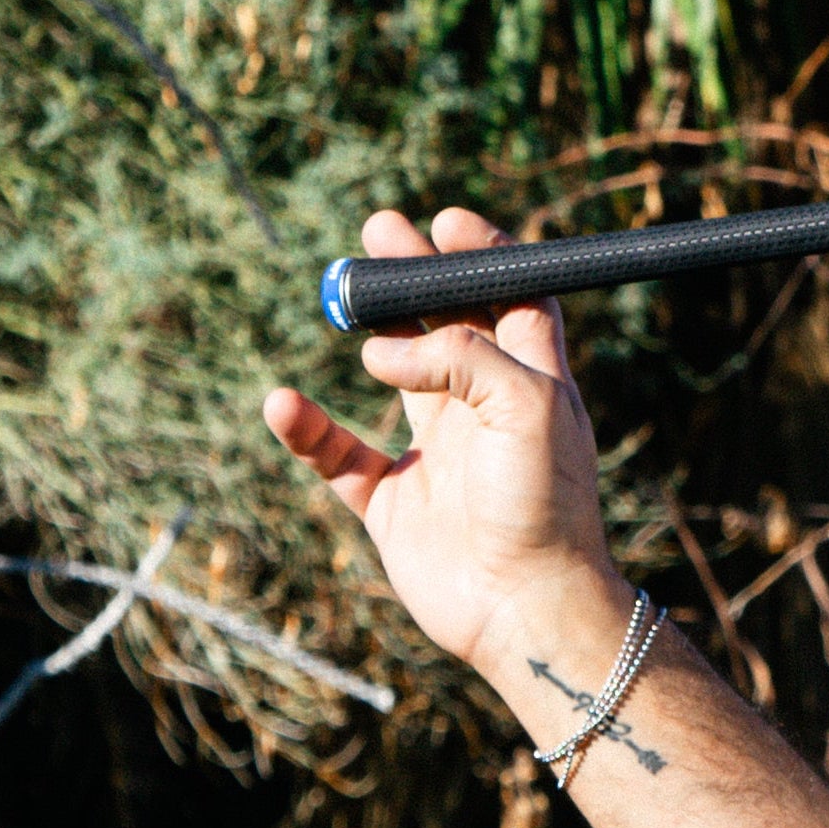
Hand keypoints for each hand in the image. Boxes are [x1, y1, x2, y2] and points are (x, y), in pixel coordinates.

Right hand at [261, 206, 621, 673]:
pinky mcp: (396, 504)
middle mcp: (485, 410)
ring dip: (368, 334)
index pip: (513, 299)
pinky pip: (339, 456)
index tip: (445, 222)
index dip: (484, 257)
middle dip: (416, 277)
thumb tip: (380, 351)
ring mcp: (439, 455)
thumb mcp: (524, 404)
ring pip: (393, 377)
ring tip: (338, 287)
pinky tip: (284, 403)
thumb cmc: (544, 504)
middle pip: (447, 324)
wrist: (526, 606)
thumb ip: (459, 356)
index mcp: (532, 381)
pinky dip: (308, 429)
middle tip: (379, 231)